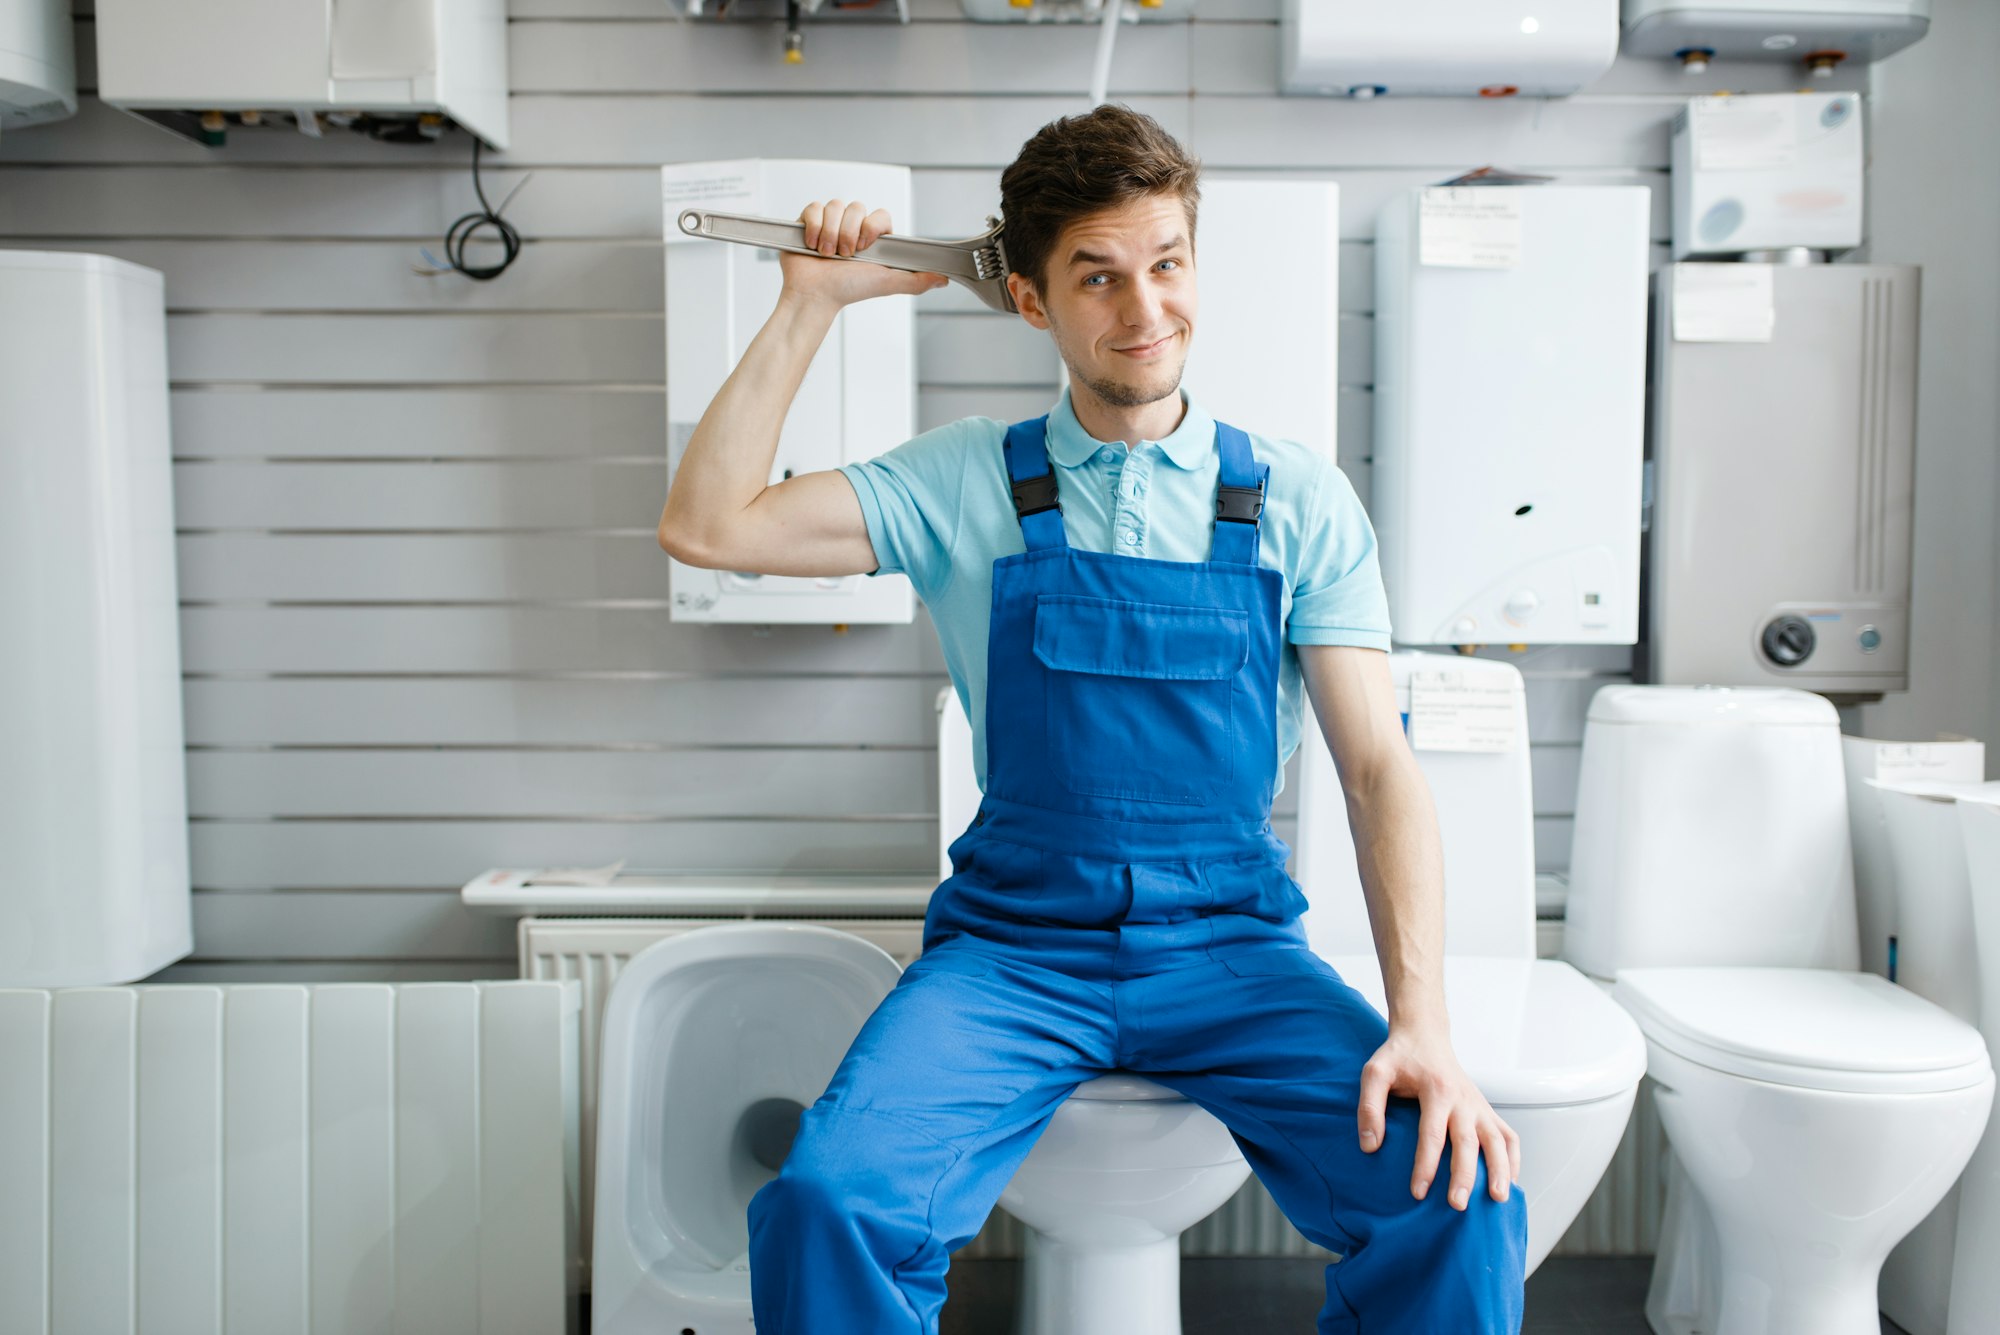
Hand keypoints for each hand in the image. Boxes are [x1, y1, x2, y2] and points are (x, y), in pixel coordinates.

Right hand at [778, 198, 948, 310]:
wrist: (815, 295)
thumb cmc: (848, 290)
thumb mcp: (886, 284)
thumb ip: (916, 281)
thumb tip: (943, 278)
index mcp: (873, 238)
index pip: (880, 214)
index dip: (871, 226)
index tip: (865, 247)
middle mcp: (853, 228)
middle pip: (856, 207)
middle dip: (849, 233)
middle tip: (845, 256)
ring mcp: (831, 224)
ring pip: (834, 206)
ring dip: (830, 233)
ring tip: (827, 254)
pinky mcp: (810, 222)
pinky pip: (814, 208)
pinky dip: (813, 227)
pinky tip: (812, 245)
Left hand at [1358, 1021, 1520, 1209]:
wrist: (1425, 1035)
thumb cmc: (1399, 1057)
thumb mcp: (1374, 1073)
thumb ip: (1369, 1107)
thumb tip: (1370, 1147)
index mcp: (1436, 1090)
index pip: (1432, 1134)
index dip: (1426, 1166)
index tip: (1417, 1193)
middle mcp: (1463, 1099)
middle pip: (1469, 1142)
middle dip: (1465, 1176)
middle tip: (1458, 1205)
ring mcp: (1479, 1105)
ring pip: (1498, 1140)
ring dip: (1500, 1170)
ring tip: (1498, 1199)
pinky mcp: (1486, 1109)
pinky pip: (1508, 1136)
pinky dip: (1514, 1159)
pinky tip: (1510, 1182)